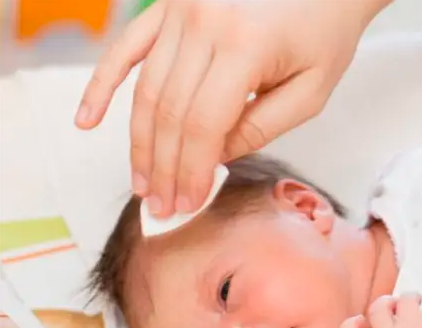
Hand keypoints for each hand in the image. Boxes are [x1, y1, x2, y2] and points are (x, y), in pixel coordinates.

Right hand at [76, 0, 386, 217]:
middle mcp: (204, 23)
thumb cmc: (326, 31)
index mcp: (244, 46)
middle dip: (164, 167)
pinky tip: (88, 120)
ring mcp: (180, 9)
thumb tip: (211, 158)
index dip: (191, 171)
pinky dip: (104, 84)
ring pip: (147, 89)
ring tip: (142, 183)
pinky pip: (128, 47)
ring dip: (140, 142)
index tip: (187, 202)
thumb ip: (260, 128)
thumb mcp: (310, 91)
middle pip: (170, 112)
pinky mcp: (170, 5)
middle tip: (161, 205)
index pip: (203, 125)